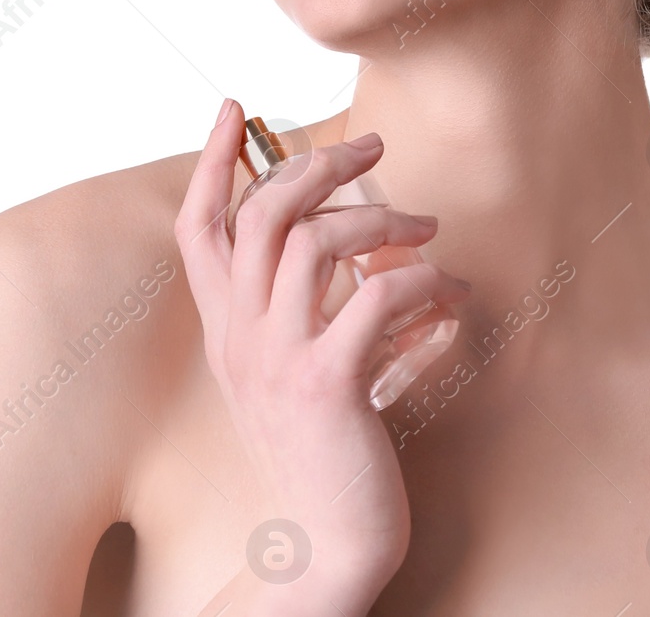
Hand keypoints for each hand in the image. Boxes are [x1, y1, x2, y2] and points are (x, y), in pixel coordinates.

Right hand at [174, 99, 469, 607]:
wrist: (332, 541)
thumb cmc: (330, 448)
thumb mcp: (303, 369)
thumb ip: (319, 308)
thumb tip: (378, 249)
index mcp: (228, 330)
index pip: (199, 229)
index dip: (215, 162)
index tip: (237, 108)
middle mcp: (241, 338)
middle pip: (262, 214)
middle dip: (318, 164)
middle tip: (372, 146)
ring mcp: (278, 360)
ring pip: (313, 241)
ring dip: (380, 218)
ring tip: (426, 228)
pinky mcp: (327, 384)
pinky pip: (376, 296)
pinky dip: (422, 282)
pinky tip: (449, 296)